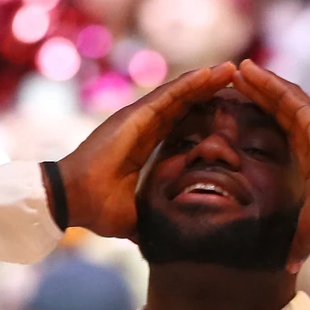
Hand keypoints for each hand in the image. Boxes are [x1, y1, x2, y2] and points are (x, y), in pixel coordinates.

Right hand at [53, 64, 236, 238]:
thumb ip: (155, 218)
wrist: (74, 201)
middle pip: (183, 103)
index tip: (226, 108)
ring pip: (178, 93)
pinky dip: (189, 83)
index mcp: (144, 146)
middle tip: (236, 78)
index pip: (180, 124)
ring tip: (229, 69)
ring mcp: (138, 118)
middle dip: (209, 91)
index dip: (202, 113)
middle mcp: (142, 127)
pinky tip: (209, 73)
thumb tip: (169, 241)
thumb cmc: (99, 209)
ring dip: (205, 80)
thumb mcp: (138, 215)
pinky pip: (167, 95)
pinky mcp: (134, 115)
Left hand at [231, 60, 309, 260]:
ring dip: (256, 81)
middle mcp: (308, 133)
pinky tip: (248, 70)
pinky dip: (267, 81)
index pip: (275, 128)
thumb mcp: (307, 230)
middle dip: (252, 93)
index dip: (256, 116)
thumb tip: (287, 270)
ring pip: (279, 95)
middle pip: (274, 106)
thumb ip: (295, 245)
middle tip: (227, 82)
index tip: (235, 110)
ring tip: (234, 69)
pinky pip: (287, 94)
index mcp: (304, 152)